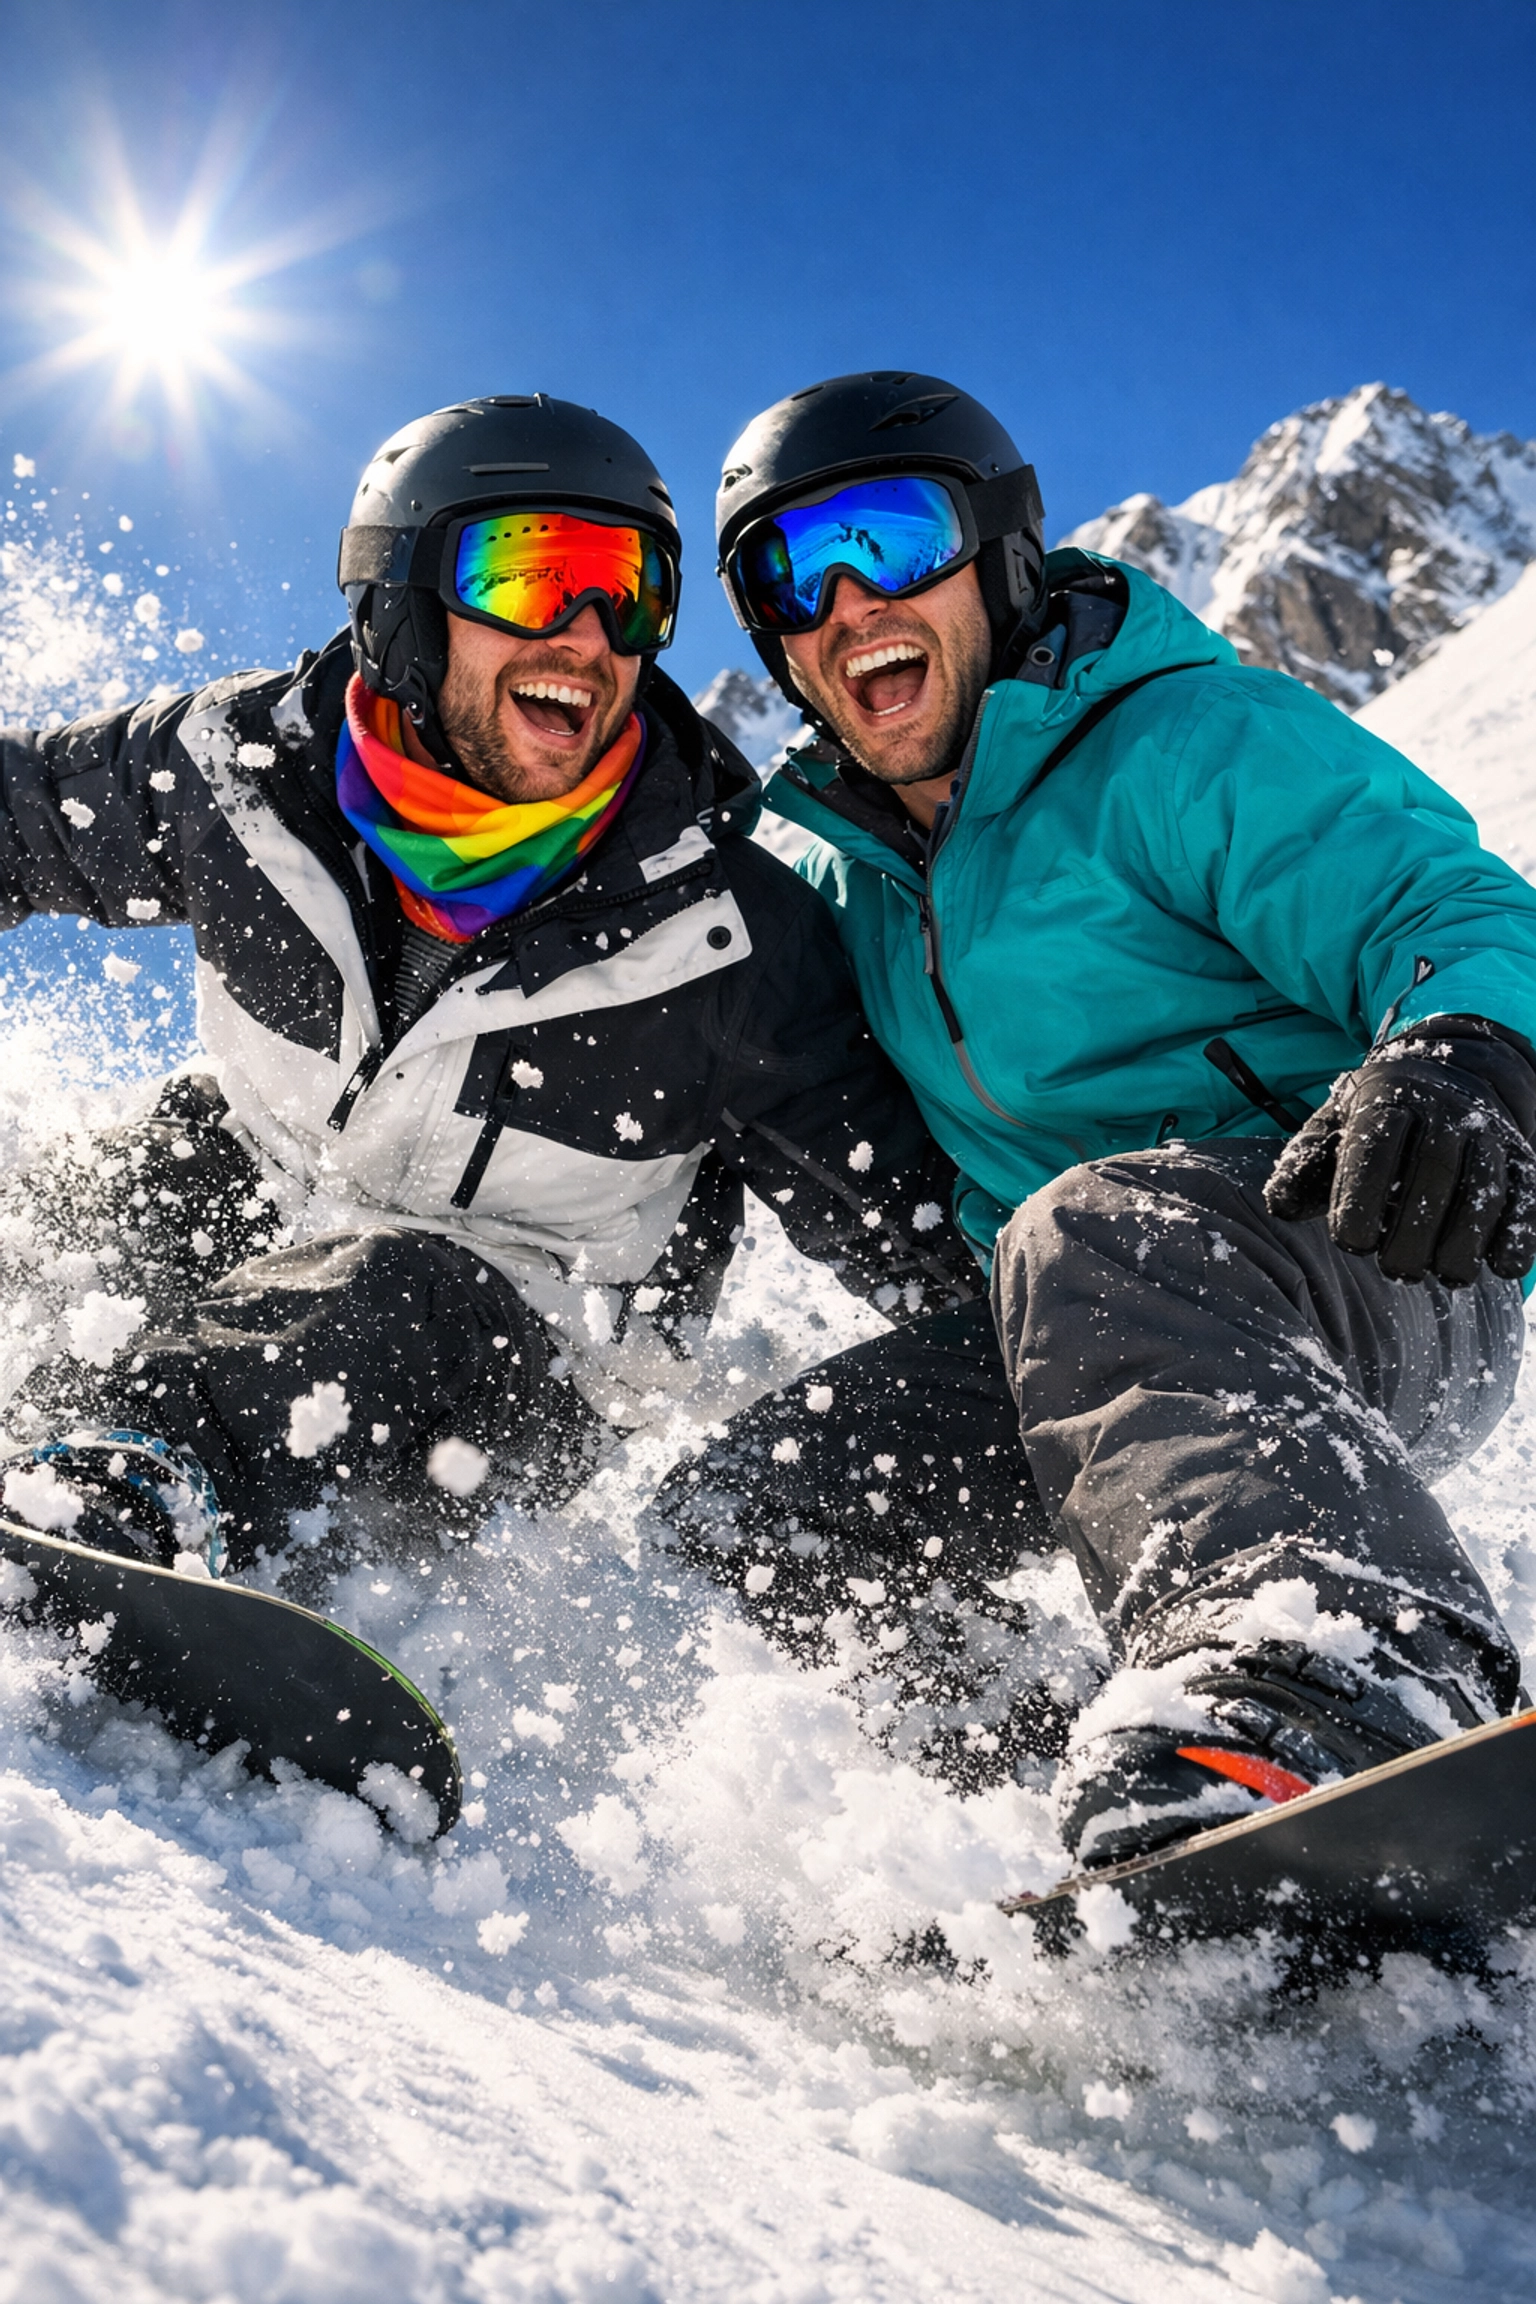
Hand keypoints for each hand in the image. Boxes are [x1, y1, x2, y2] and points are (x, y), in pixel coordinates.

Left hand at [1264, 1016, 1535, 1285]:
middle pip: (1434, 1168)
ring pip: (1484, 1182)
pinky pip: (1526, 1192)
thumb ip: (1304, 1164)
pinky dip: (1520, 1231)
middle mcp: (1442, 1109)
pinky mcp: (1521, 1156)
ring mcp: (1487, 1131)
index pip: (1374, 1146)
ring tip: (1448, 1277)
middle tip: (1398, 1270)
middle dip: (1416, 1228)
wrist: (1452, 1074)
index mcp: (1386, 1099)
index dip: (1363, 1197)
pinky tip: (1502, 1267)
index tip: (1352, 1243)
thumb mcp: (1333, 1126)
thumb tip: (1281, 1207)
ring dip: (1467, 1236)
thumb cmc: (1376, 1120)